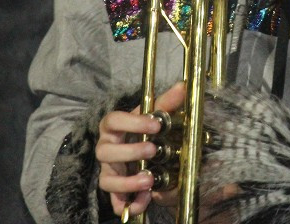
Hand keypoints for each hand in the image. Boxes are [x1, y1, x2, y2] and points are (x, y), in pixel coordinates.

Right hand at [97, 82, 185, 217]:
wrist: (143, 152)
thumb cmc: (145, 131)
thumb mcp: (155, 116)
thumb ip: (167, 103)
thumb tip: (182, 86)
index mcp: (114, 128)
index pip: (113, 120)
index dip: (132, 122)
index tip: (156, 124)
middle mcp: (107, 149)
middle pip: (106, 151)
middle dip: (129, 152)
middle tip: (152, 150)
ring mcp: (109, 171)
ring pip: (107, 180)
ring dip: (127, 182)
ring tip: (150, 180)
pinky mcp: (115, 191)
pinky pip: (116, 202)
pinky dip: (129, 203)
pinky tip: (145, 200)